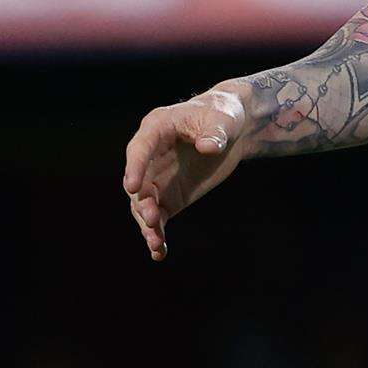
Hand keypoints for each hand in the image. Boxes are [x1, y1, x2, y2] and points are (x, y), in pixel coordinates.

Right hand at [122, 87, 252, 260]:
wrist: (235, 128)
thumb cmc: (224, 114)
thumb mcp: (223, 119)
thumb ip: (215, 132)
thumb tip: (208, 147)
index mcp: (157, 128)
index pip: (140, 148)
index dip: (135, 167)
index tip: (133, 187)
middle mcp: (150, 156)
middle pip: (138, 181)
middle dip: (142, 202)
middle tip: (152, 218)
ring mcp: (157, 178)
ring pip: (144, 205)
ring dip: (148, 224)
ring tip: (157, 244)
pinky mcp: (169, 196)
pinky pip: (158, 217)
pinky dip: (157, 233)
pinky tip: (159, 252)